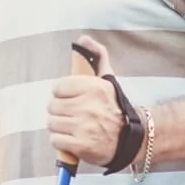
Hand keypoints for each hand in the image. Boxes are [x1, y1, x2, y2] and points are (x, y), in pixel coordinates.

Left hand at [46, 36, 124, 167]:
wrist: (132, 139)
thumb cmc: (115, 108)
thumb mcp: (108, 80)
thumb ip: (98, 56)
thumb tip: (83, 38)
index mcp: (93, 88)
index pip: (57, 88)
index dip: (62, 95)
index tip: (71, 99)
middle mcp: (87, 106)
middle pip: (52, 106)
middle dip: (60, 112)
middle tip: (72, 115)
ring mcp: (83, 127)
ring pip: (52, 123)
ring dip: (59, 127)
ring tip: (72, 127)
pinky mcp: (81, 146)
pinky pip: (55, 140)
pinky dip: (60, 142)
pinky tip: (72, 140)